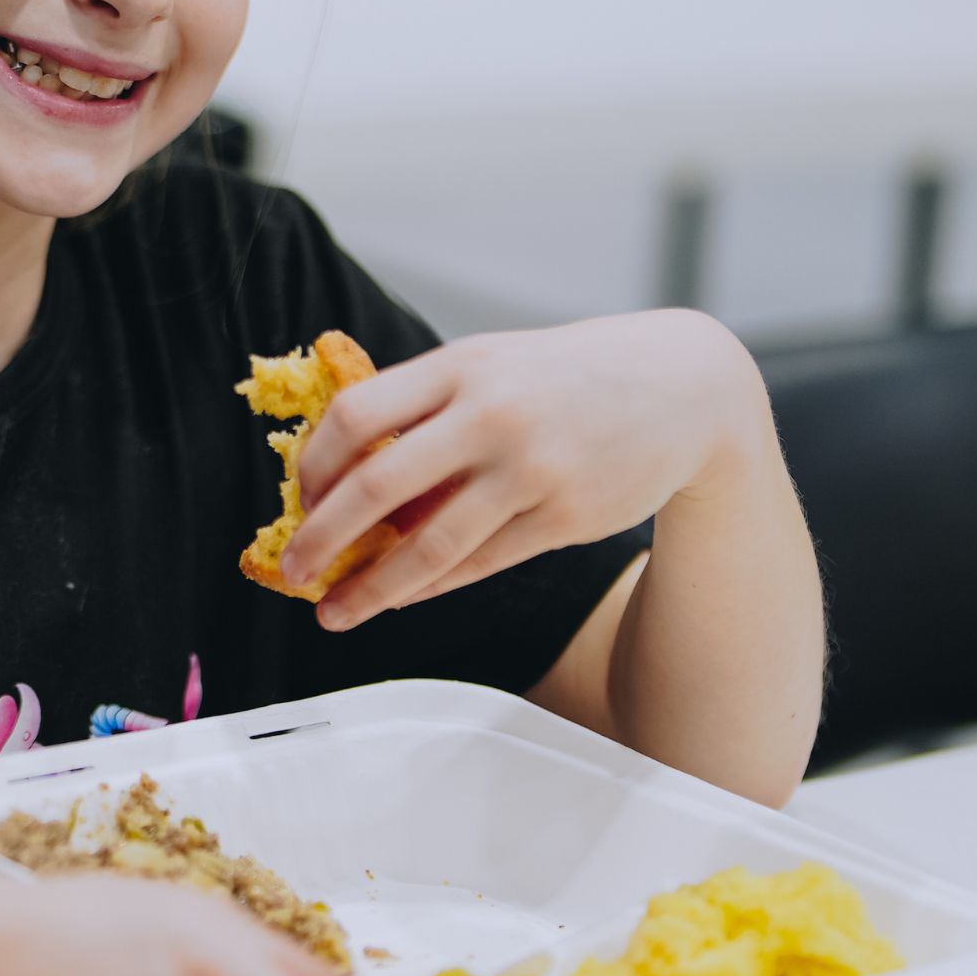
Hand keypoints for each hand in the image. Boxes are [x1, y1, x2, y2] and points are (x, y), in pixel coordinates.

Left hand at [283, 309, 768, 630]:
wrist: (683, 388)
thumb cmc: (566, 379)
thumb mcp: (492, 364)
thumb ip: (425, 406)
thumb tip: (345, 474)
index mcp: (460, 367)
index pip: (356, 416)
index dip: (315, 466)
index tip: (299, 498)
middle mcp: (491, 415)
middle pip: (377, 485)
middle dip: (322, 536)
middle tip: (292, 569)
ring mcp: (530, 469)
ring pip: (429, 544)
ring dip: (371, 587)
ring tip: (335, 611)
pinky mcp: (565, 517)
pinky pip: (479, 563)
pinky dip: (430, 586)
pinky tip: (399, 597)